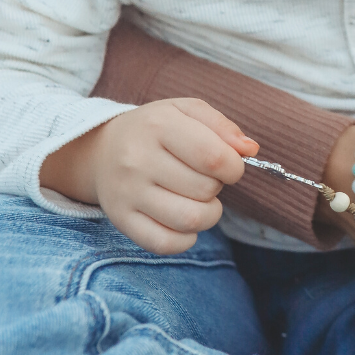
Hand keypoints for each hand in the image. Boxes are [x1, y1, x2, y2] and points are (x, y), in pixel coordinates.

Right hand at [39, 98, 257, 254]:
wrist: (103, 149)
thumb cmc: (157, 129)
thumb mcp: (188, 111)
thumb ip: (224, 127)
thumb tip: (251, 150)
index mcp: (159, 125)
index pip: (212, 157)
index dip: (234, 167)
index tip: (232, 167)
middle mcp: (137, 160)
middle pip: (204, 189)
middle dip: (218, 186)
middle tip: (206, 178)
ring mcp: (126, 193)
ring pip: (189, 220)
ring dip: (209, 214)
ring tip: (201, 199)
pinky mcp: (121, 220)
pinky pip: (165, 244)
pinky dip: (186, 238)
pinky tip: (185, 219)